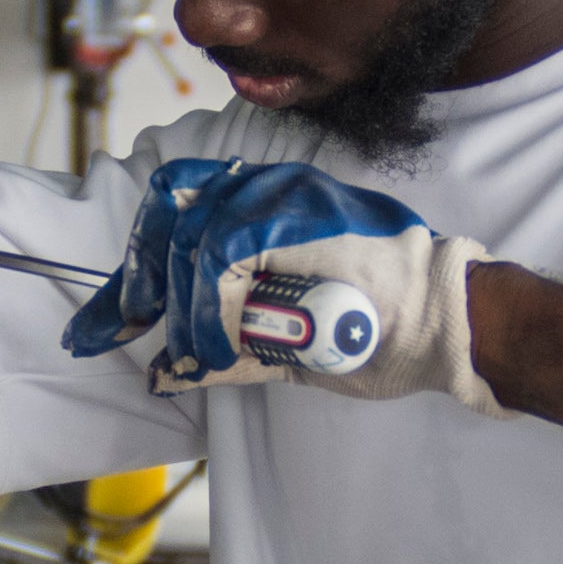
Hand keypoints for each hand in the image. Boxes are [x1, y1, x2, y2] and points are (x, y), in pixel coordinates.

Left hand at [59, 158, 512, 416]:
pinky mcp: (293, 217)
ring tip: (192, 354)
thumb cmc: (379, 330)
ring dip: (181, 307)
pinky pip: (220, 252)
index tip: (120, 314)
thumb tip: (169, 375)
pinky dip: (206, 307)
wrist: (442, 321)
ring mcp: (282, 197)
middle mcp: (268, 188)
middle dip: (137, 283)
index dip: (140, 261)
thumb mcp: (289, 342)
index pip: (177, 207)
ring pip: (191, 237)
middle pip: (170, 216)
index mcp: (266, 206)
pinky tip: (211, 345)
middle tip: (120, 331)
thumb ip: (230, 348)